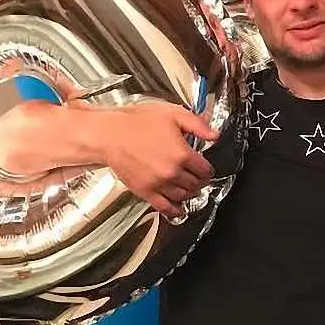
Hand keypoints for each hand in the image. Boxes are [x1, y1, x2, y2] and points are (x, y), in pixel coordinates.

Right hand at [95, 102, 218, 217]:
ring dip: (189, 194)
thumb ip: (198, 125)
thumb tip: (215, 135)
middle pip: (196, 184)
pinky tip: (178, 208)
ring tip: (188, 188)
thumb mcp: (173, 114)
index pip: (206, 170)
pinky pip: (165, 208)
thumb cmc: (137, 123)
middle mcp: (172, 172)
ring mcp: (159, 184)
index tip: (205, 168)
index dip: (207, 169)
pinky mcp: (145, 192)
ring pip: (184, 197)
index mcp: (182, 154)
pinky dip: (175, 210)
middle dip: (199, 181)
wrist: (110, 135)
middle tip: (197, 178)